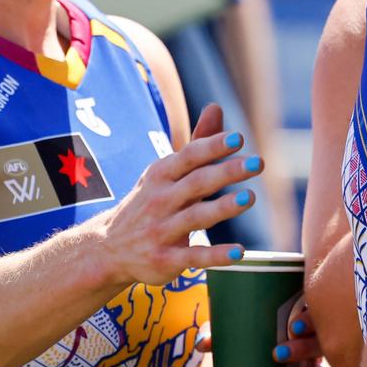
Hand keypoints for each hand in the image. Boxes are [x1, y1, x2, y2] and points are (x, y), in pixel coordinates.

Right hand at [95, 103, 263, 287]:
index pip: (190, 156)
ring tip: (249, 197)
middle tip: (257, 163)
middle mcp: (161, 200)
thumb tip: (216, 107)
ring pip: (196, 217)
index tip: (238, 138)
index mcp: (162, 174)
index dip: (213, 146)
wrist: (109, 248)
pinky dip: (216, 255)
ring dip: (223, 207)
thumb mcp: (167, 171)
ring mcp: (162, 231)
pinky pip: (193, 256)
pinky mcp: (166, 260)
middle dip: (226, 172)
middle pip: (197, 183)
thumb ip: (197, 143)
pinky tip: (239, 252)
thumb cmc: (151, 201)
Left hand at [195, 297, 331, 366]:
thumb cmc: (257, 345)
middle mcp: (313, 346)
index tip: (292, 325)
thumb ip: (225, 337)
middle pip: (320, 344)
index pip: (314, 314)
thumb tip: (202, 343)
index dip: (309, 318)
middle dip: (304, 348)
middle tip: (279, 352)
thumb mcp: (242, 338)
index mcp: (300, 323)